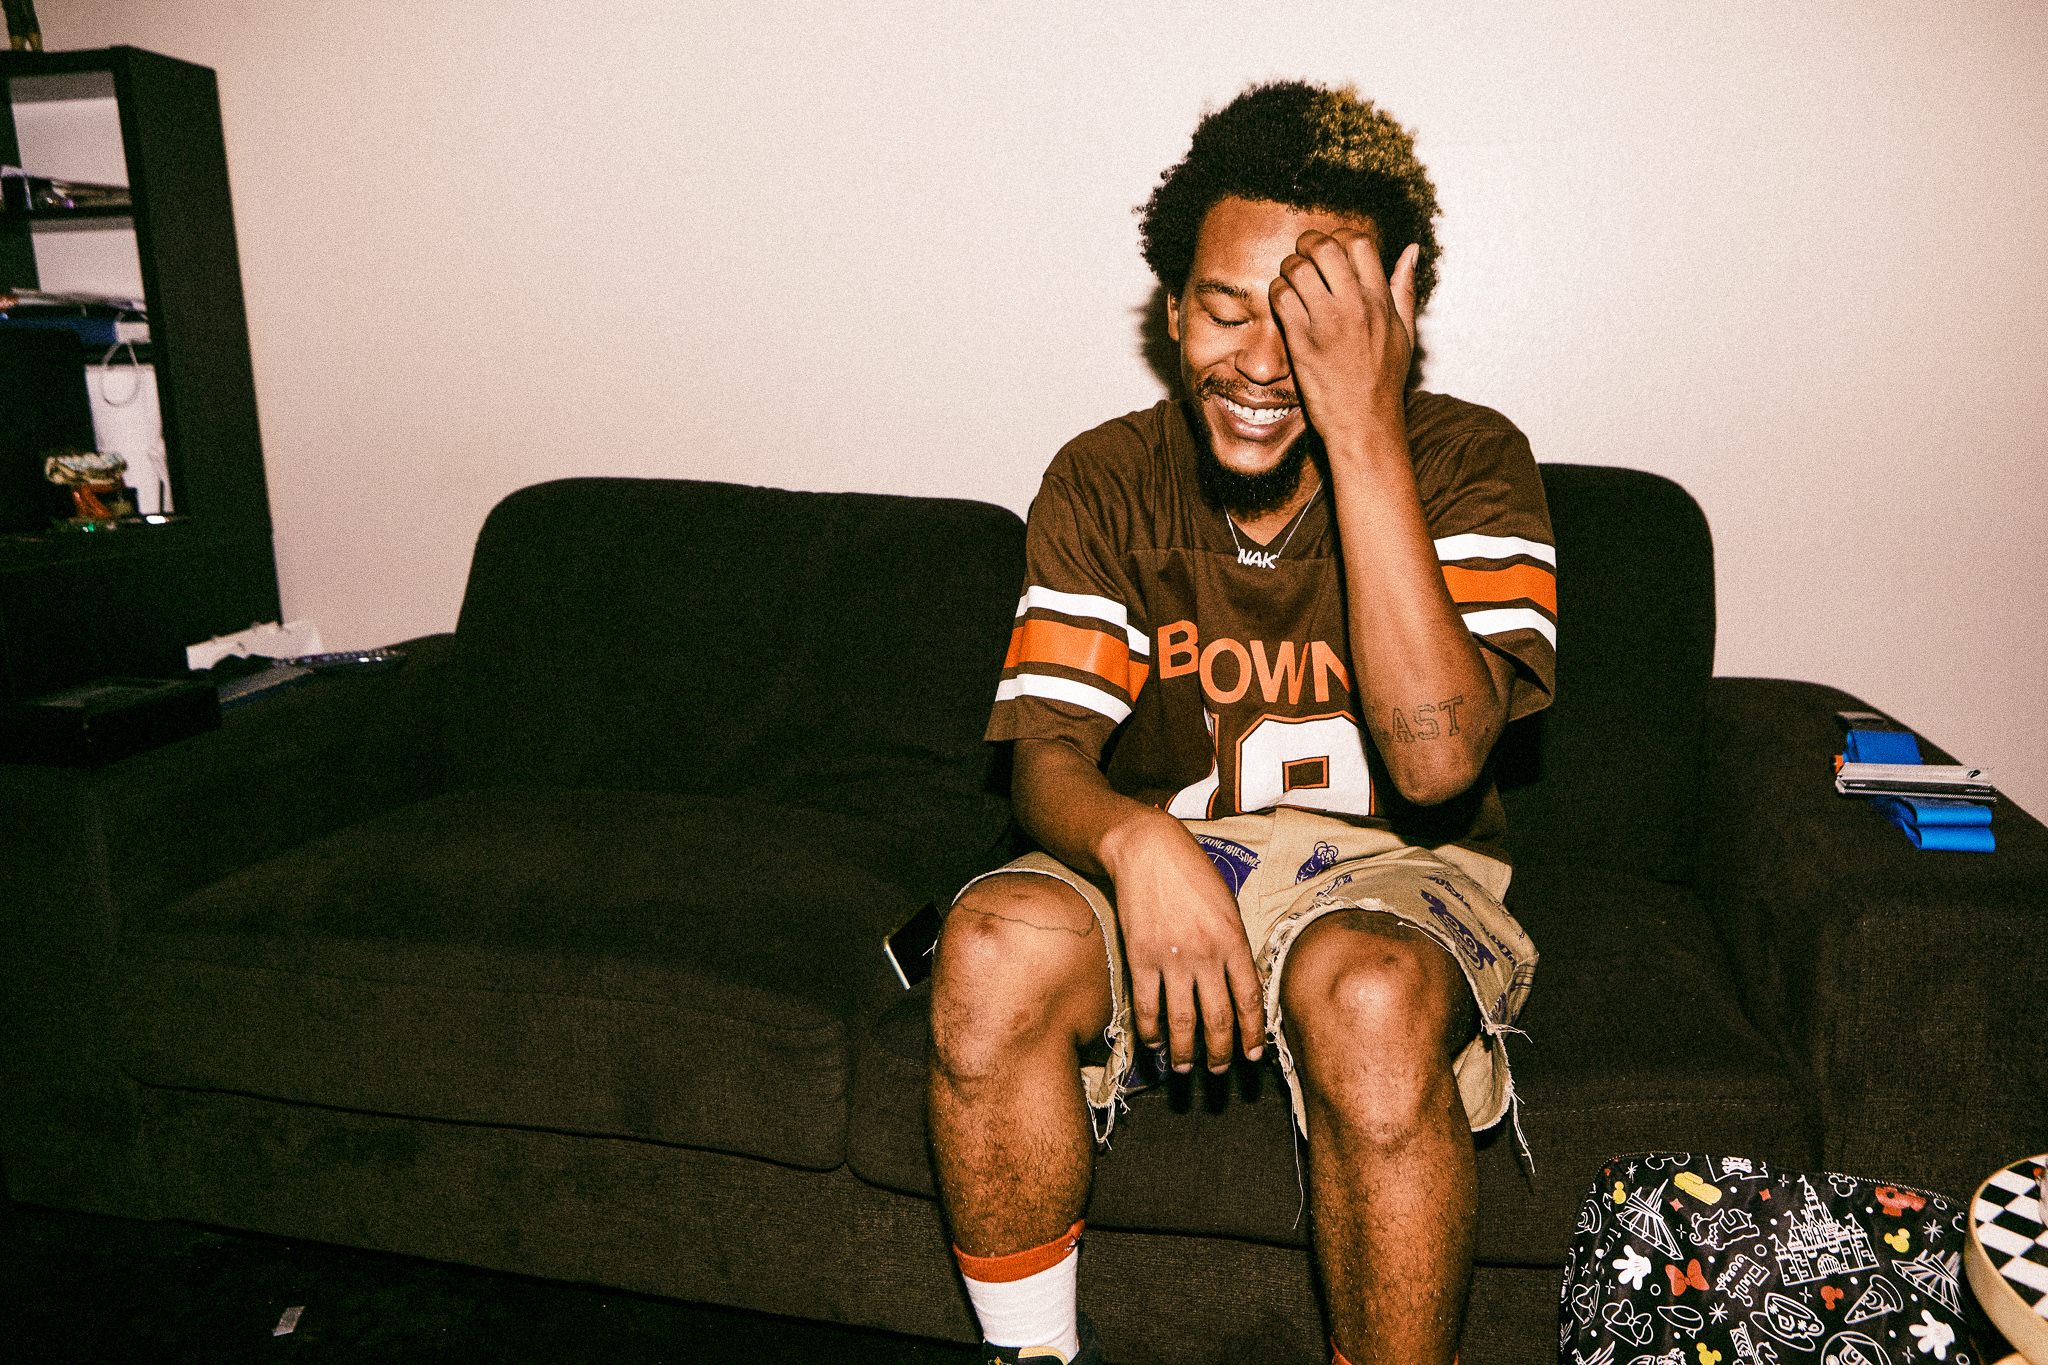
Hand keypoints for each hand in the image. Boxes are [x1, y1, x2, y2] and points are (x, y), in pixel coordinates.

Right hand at [1101, 811, 1266, 1073]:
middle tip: (1220, 1071)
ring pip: (1182, 1021)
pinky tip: (1153, 1046)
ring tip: (1185, 1070)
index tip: (1253, 1055)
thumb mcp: (1227, 905)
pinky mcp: (1140, 958)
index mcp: (1234, 940)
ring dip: (1185, 1053)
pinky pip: (1147, 1006)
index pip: (1249, 1000)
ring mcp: (1172, 959)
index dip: (1252, 1033)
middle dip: (1221, 1052)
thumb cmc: (1192, 873)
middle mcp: (1206, 955)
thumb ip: (1234, 945)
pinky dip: (1150, 1032)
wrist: (1148, 850)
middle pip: (1218, 1018)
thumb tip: (1238, 983)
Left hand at [1268, 230, 1418, 449]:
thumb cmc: (1384, 381)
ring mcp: (1327, 325)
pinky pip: (1281, 299)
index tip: (1333, 248)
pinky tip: (1283, 303)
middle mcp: (1355, 308)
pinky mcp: (1302, 344)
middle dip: (1308, 242)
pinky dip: (1277, 292)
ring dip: (1289, 268)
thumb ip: (1404, 289)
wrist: (1365, 425)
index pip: (1360, 243)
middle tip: (1302, 253)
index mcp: (1380, 302)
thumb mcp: (1404, 333)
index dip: (1341, 236)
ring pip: (1297, 269)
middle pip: (1326, 247)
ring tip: (1291, 279)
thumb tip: (1411, 250)